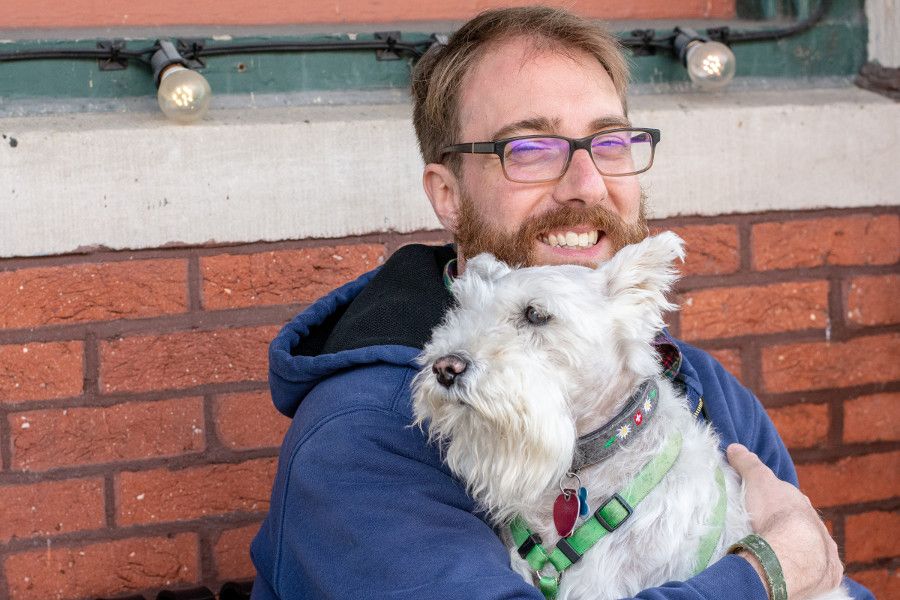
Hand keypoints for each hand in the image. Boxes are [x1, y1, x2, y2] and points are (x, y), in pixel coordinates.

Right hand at [727, 444, 842, 599]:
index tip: (762, 506)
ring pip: (813, 547)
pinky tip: (798, 573)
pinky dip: (809, 570)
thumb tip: (735, 446)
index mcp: (801, 503)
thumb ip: (747, 463)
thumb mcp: (757, 479)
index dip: (776, 501)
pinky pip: (819, 571)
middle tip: (768, 532)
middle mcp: (818, 525)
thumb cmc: (774, 512)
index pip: (789, 500)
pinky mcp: (827, 574)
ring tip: (780, 556)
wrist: (794, 550)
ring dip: (800, 549)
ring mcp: (825, 550)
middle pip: (802, 524)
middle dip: (790, 527)